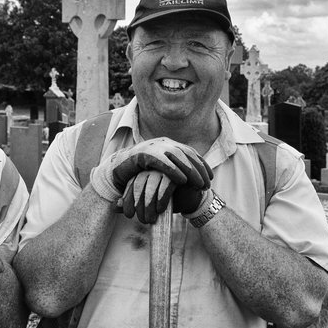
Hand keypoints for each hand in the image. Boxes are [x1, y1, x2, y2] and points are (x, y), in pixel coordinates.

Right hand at [91, 137, 212, 201]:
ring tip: (199, 184)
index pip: (190, 152)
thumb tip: (190, 177)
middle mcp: (163, 143)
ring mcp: (153, 147)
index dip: (202, 164)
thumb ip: (173, 168)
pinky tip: (183, 181)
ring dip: (191, 171)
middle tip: (208, 184)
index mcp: (168, 144)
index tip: (211, 177)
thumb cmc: (140, 171)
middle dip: (200, 169)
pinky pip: (163, 162)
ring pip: (178, 156)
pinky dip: (174, 170)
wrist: (116, 167)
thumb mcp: (160, 168)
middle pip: (187, 154)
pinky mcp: (144, 154)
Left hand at [119, 170, 176, 223]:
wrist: (189, 199)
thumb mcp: (147, 205)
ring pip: (151, 186)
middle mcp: (151, 170)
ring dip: (149, 204)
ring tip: (150, 219)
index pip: (131, 185)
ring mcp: (164, 170)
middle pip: (139, 185)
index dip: (128, 201)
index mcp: (142, 174)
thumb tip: (114, 206)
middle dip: (139, 205)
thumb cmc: (166, 202)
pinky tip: (161, 210)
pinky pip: (166, 185)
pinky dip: (161, 199)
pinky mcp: (176, 175)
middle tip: (143, 220)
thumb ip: (131, 204)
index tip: (129, 215)